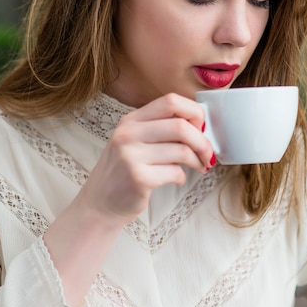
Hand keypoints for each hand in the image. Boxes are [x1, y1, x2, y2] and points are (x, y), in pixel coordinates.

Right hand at [81, 92, 212, 223]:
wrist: (99, 204)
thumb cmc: (123, 172)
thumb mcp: (133, 142)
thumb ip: (160, 129)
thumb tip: (201, 125)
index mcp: (130, 120)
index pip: (170, 101)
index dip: (194, 112)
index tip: (201, 127)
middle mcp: (128, 134)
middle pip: (181, 126)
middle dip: (202, 141)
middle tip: (208, 153)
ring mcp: (131, 156)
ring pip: (182, 151)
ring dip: (197, 160)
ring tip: (199, 167)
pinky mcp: (138, 179)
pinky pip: (175, 173)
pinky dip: (182, 177)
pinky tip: (176, 180)